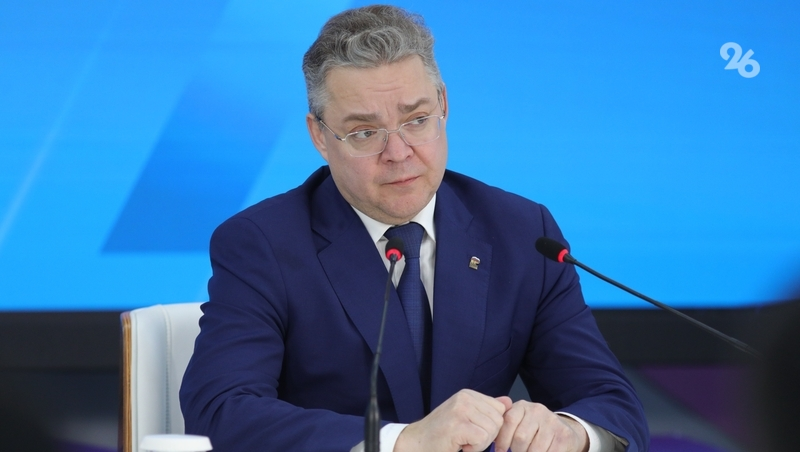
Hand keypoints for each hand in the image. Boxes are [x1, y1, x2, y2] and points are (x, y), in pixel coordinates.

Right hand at [394, 389, 512, 451]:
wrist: (416, 443)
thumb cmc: (440, 434)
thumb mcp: (465, 417)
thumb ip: (486, 409)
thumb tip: (508, 402)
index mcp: (468, 394)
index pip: (500, 409)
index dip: (491, 426)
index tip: (473, 432)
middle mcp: (464, 398)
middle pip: (498, 420)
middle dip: (487, 436)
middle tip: (467, 439)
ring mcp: (460, 410)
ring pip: (492, 430)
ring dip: (480, 444)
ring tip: (462, 441)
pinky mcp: (458, 424)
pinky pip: (482, 438)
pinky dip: (474, 448)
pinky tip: (460, 446)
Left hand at [494, 401, 588, 451]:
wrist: (565, 429)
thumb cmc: (535, 429)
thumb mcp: (519, 422)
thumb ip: (504, 426)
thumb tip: (488, 436)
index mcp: (523, 406)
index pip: (508, 421)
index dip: (501, 440)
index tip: (499, 451)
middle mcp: (538, 410)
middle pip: (520, 437)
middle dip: (516, 450)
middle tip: (518, 451)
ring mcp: (552, 422)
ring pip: (534, 449)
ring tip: (528, 451)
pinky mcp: (564, 435)